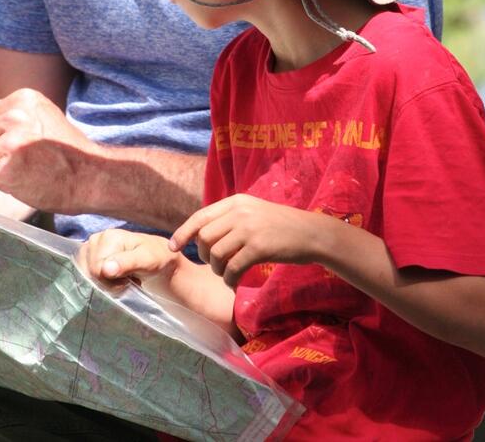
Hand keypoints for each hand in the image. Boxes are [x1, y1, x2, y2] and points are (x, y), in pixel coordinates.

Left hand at [0, 89, 98, 212]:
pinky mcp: (7, 171)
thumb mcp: (39, 119)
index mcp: (25, 99)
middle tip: (19, 164)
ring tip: (12, 175)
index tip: (20, 148)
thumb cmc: (65, 151)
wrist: (92, 178)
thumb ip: (1, 111)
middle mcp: (18, 116)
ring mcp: (13, 142)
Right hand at [79, 229, 178, 287]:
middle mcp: (97, 239)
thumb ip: (127, 263)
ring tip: (120, 277)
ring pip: (87, 274)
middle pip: (90, 272)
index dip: (111, 282)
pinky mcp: (90, 255)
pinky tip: (112, 277)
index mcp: (109, 237)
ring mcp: (92, 246)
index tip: (129, 280)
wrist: (157, 256)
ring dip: (103, 282)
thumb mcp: (146, 260)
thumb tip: (105, 269)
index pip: (97, 270)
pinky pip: (85, 273)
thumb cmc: (154, 257)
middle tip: (126, 278)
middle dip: (107, 282)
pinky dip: (98, 280)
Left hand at [170, 194, 325, 287]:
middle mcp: (239, 212)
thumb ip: (230, 218)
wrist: (312, 233)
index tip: (172, 246)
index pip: (200, 216)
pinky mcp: (259, 247)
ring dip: (217, 270)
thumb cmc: (281, 226)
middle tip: (216, 265)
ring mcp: (249, 228)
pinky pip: (233, 267)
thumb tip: (203, 234)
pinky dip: (230, 279)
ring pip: (216, 253)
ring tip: (227, 274)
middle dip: (205, 256)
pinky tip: (235, 283)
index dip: (183, 232)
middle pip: (205, 237)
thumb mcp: (253, 212)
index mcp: (236, 202)